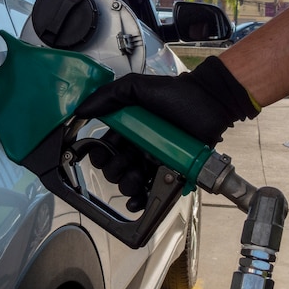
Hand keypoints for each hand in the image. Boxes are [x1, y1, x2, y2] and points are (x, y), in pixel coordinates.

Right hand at [76, 57, 258, 203]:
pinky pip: (151, 191)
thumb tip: (80, 110)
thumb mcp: (135, 87)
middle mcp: (138, 145)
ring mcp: (153, 159)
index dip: (99, 155)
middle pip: (114, 168)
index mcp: (127, 127)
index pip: (104, 148)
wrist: (208, 103)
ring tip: (135, 177)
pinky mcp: (169, 171)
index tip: (101, 154)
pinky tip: (137, 201)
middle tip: (125, 161)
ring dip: (126, 185)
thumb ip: (106, 95)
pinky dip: (141, 200)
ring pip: (130, 182)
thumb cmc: (175, 93)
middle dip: (114, 170)